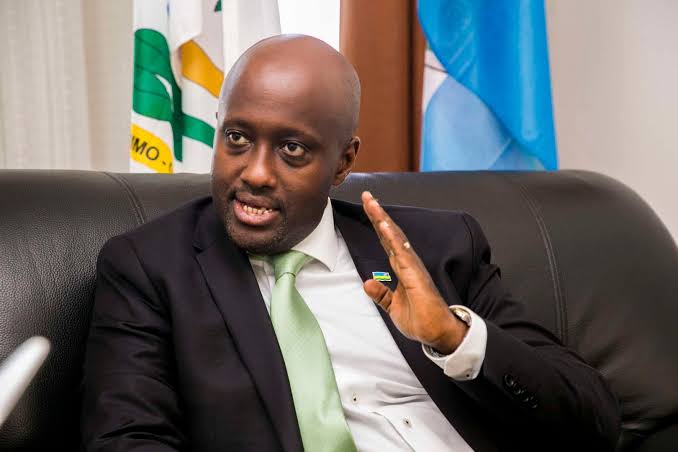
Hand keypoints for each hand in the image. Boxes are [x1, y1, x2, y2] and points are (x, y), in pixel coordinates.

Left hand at [361, 191, 467, 353]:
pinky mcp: (416, 276)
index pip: (387, 242)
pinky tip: (384, 226)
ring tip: (372, 204)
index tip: (368, 208)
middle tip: (367, 196)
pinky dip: (393, 238)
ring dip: (383, 220)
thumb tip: (367, 282)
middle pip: (390, 234)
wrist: (438, 334)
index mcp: (402, 269)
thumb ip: (381, 294)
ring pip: (396, 238)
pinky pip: (402, 253)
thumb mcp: (393, 307)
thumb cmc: (420, 319)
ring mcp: (413, 268)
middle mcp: (408, 264)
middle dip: (378, 215)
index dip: (378, 225)